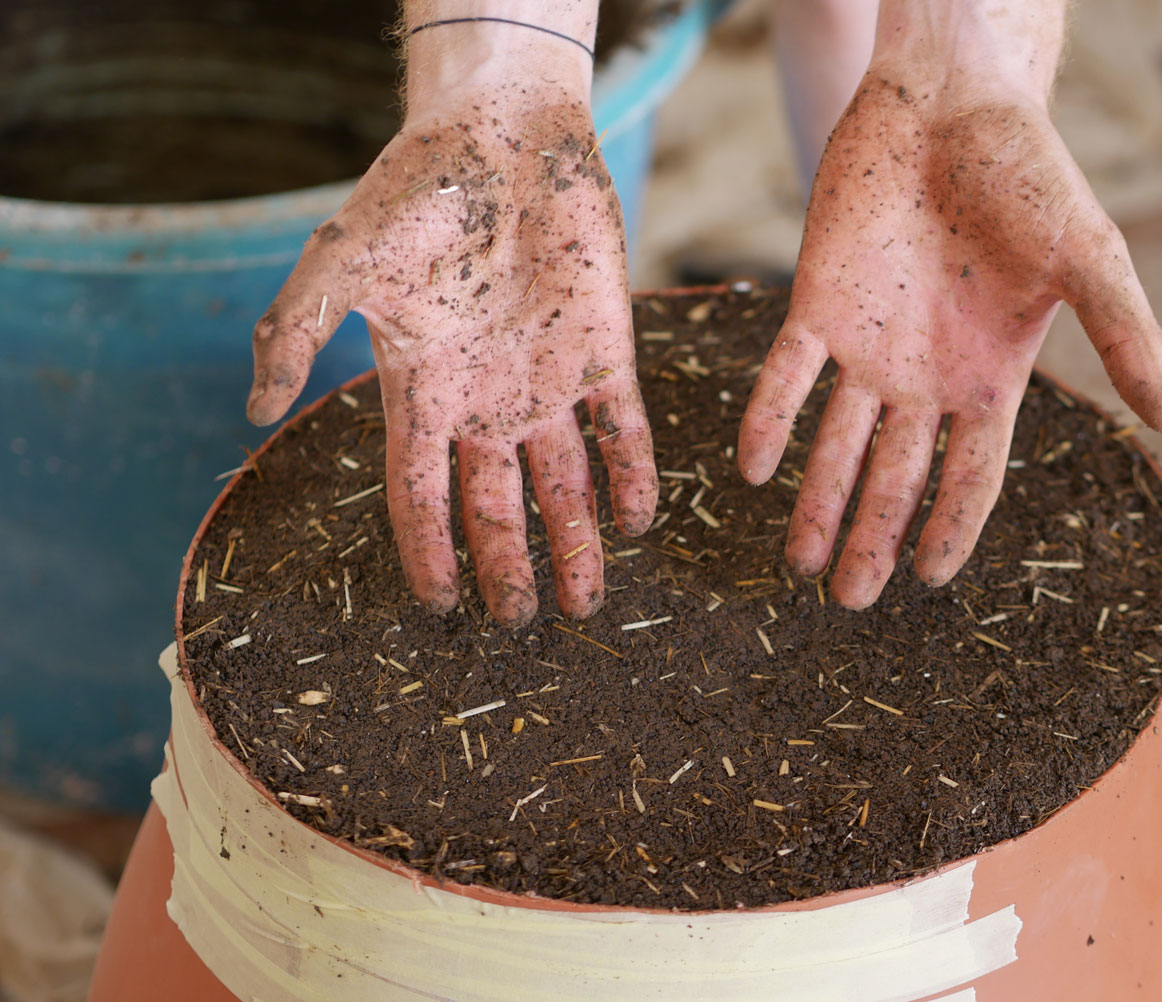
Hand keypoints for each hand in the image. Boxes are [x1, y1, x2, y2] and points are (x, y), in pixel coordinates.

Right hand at [247, 90, 655, 626]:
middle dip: (510, 565)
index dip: (427, 552)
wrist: (502, 133)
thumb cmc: (416, 192)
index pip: (421, 492)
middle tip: (523, 624)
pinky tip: (638, 520)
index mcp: (423, 390)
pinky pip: (623, 429)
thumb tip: (252, 412)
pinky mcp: (606, 351)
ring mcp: (549, 379)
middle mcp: (488, 399)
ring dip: (577, 541)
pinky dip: (632, 474)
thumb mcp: (340, 262)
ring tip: (585, 602)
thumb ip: (294, 332)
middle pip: (498, 504)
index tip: (438, 611)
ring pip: (566, 482)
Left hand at [739, 70, 1161, 608]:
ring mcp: (867, 346)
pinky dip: (770, 422)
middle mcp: (923, 377)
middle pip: (893, 477)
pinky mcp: (816, 305)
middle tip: (846, 600)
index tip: (924, 581)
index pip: (969, 475)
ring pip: (834, 444)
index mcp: (989, 378)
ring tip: (798, 564)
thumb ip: (1126, 336)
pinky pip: (786, 377)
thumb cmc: (1028, 173)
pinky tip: (754, 469)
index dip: (949, 528)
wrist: (950, 100)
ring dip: (816, 503)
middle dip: (870, 539)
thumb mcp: (1088, 257)